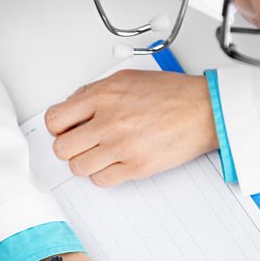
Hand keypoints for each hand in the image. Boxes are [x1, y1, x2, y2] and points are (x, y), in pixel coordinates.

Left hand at [44, 70, 217, 186]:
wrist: (204, 110)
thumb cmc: (170, 94)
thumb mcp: (126, 79)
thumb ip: (95, 92)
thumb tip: (71, 108)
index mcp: (103, 96)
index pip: (55, 120)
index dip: (58, 128)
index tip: (66, 130)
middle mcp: (109, 121)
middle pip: (62, 149)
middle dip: (69, 148)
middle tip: (82, 144)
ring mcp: (121, 146)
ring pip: (78, 168)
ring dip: (86, 163)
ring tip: (101, 154)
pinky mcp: (135, 167)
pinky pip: (101, 181)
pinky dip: (104, 175)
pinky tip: (114, 163)